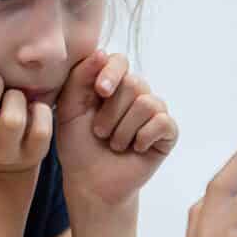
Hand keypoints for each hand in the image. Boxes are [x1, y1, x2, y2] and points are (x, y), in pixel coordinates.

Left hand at [55, 51, 177, 206]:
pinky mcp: (167, 132)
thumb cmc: (78, 145)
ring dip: (124, 129)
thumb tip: (102, 53)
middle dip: (112, 112)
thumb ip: (80, 79)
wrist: (91, 183)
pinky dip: (143, 137)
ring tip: (115, 143)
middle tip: (100, 132)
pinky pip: (163, 122)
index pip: (119, 61)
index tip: (100, 91)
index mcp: (111, 83)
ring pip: (147, 103)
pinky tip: (135, 148)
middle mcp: (135, 93)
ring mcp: (153, 112)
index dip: (112, 73)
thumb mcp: (68, 110)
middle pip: (134, 83)